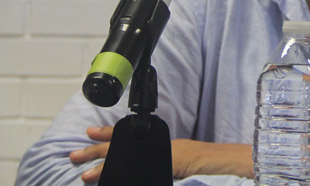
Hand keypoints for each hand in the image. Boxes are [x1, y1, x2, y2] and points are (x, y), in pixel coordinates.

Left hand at [70, 126, 253, 182]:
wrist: (232, 163)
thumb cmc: (213, 167)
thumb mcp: (184, 166)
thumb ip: (169, 164)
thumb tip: (155, 167)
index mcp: (166, 146)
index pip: (134, 138)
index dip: (110, 135)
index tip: (91, 131)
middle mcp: (163, 147)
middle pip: (125, 146)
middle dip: (98, 150)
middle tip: (74, 155)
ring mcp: (165, 155)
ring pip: (128, 159)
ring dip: (104, 168)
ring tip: (83, 176)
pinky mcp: (169, 162)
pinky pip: (142, 169)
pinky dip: (124, 175)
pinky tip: (108, 181)